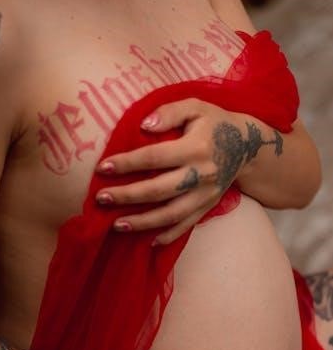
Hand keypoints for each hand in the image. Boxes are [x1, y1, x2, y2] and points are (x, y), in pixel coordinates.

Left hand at [96, 99, 278, 244]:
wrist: (248, 146)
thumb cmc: (214, 123)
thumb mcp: (195, 107)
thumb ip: (169, 112)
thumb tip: (143, 126)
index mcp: (195, 147)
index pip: (154, 158)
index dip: (127, 164)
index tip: (103, 168)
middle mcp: (201, 174)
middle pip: (158, 190)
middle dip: (127, 196)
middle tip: (101, 198)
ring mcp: (205, 195)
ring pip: (170, 214)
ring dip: (142, 222)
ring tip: (117, 225)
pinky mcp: (208, 207)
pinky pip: (186, 225)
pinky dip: (168, 236)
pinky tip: (148, 242)